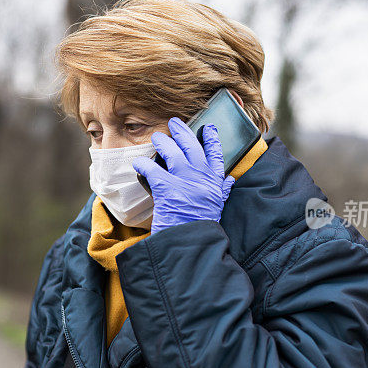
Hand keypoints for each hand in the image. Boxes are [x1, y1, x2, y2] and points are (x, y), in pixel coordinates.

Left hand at [132, 117, 234, 232]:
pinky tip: (138, 163)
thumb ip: (221, 192)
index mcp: (215, 184)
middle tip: (174, 123)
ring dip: (163, 142)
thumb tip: (229, 180)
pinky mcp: (168, 189)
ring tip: (156, 137)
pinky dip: (143, 164)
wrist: (191, 245)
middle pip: (192, 147)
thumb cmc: (200, 228)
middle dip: (182, 132)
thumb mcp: (217, 208)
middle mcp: (202, 179)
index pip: (216, 155)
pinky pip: (153, 169)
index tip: (208, 127)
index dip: (211, 139)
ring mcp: (185, 182)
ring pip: (173, 153)